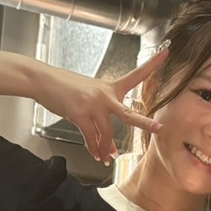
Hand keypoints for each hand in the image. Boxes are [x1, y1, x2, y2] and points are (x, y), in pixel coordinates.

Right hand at [36, 49, 166, 163]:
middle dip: (145, 123)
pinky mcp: (79, 114)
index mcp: (110, 87)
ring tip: (106, 158)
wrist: (44, 81)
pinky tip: (96, 154)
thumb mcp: (89, 97)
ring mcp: (93, 105)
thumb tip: (110, 146)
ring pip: (107, 133)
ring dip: (106, 148)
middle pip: (129, 114)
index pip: (136, 75)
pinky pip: (91, 137)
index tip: (167, 52)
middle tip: (159, 129)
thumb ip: (102, 120)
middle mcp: (105, 95)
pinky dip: (94, 148)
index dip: (153, 64)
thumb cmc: (66, 87)